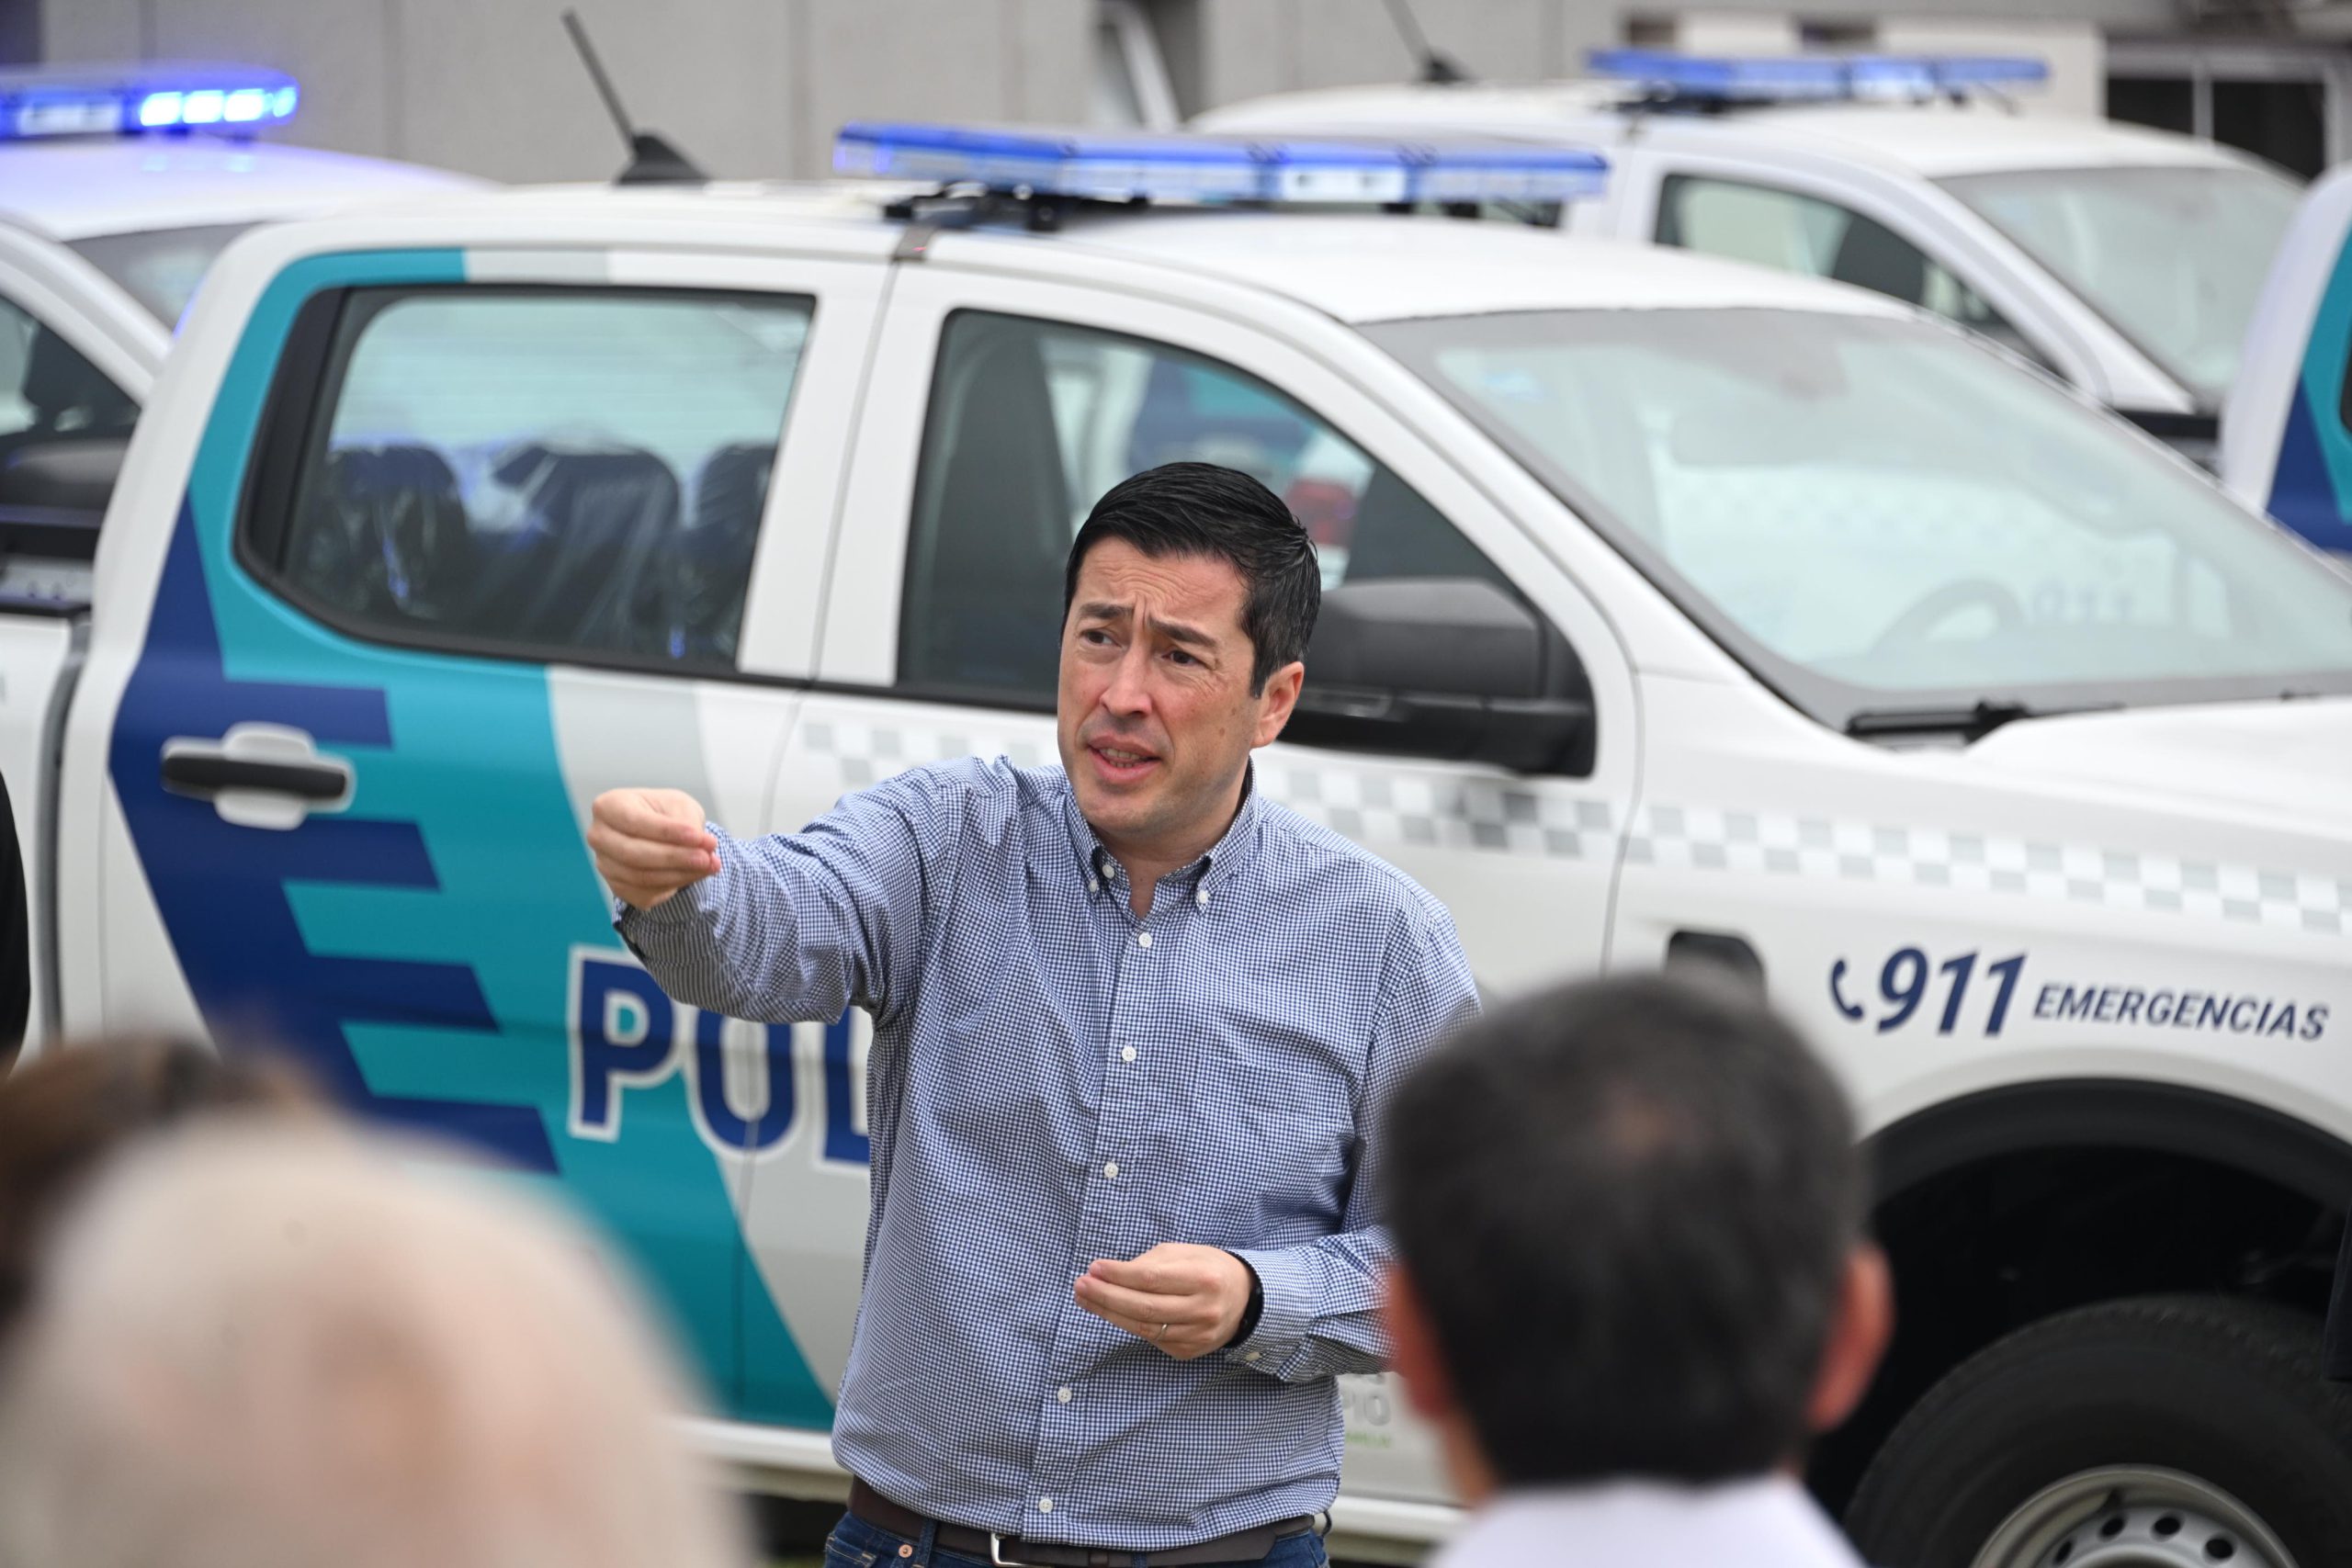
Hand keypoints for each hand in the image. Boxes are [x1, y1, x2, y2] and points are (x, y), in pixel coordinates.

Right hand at [589, 788, 718, 910]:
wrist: (659, 832)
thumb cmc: (664, 812)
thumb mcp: (679, 805)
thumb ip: (688, 822)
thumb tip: (702, 846)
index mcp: (608, 806)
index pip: (634, 821)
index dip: (667, 832)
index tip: (699, 836)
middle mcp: (599, 836)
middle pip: (634, 854)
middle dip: (675, 858)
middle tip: (707, 857)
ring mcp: (605, 864)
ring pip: (641, 878)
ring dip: (680, 874)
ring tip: (709, 865)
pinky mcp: (617, 887)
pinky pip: (645, 894)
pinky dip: (674, 887)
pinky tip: (694, 874)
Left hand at [1075, 1243, 1253, 1360]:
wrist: (1244, 1299)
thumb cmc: (1208, 1269)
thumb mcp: (1186, 1253)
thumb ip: (1151, 1262)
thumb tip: (1110, 1274)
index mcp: (1204, 1279)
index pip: (1151, 1279)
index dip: (1119, 1275)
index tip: (1094, 1268)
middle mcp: (1202, 1310)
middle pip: (1143, 1307)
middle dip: (1106, 1296)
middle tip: (1081, 1285)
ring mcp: (1196, 1335)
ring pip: (1143, 1327)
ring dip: (1108, 1313)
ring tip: (1085, 1299)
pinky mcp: (1188, 1352)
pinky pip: (1151, 1338)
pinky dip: (1127, 1324)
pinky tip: (1110, 1312)